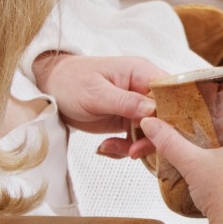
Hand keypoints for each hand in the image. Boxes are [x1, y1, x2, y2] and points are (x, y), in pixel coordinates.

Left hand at [34, 53, 161, 157]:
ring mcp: (137, 106)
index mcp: (141, 73)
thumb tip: (153, 109)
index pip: (171, 93)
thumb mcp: (96, 93)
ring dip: (136, 146)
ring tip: (113, 149)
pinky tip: (106, 147)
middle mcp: (143, 89)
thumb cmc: (70, 81)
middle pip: (166, 116)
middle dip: (152, 137)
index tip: (158, 133)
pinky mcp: (128, 121)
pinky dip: (125, 148)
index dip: (172, 114)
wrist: (51, 89)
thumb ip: (125, 101)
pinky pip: (137, 139)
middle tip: (132, 151)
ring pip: (152, 132)